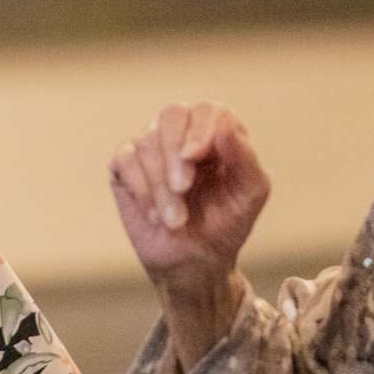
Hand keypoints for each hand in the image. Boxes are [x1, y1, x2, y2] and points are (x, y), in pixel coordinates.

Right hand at [109, 103, 269, 296]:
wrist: (194, 262)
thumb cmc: (225, 225)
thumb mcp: (249, 196)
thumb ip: (245, 159)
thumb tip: (227, 128)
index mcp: (217, 133)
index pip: (208, 111)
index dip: (200, 129)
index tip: (195, 157)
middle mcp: (183, 133)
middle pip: (172, 115)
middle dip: (175, 154)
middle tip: (183, 189)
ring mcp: (152, 148)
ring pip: (147, 143)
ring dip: (161, 186)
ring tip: (174, 220)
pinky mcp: (125, 167)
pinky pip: (124, 159)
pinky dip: (140, 187)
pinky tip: (153, 213)